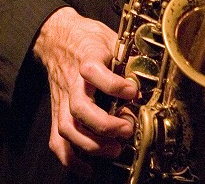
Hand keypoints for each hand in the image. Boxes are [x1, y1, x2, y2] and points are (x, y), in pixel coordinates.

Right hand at [33, 6, 137, 175]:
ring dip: (91, 144)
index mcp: (86, 59)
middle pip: (80, 108)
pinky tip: (88, 166)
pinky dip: (71, 158)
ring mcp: (63, 100)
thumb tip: (147, 74)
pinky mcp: (58, 113)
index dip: (113, 84)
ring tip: (114, 149)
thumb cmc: (87, 39)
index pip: (93, 72)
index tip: (132, 91)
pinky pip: (57, 141)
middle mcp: (72, 82)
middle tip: (127, 129)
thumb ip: (127, 57)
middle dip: (105, 124)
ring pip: (68, 128)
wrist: (57, 37)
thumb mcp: (110, 38)